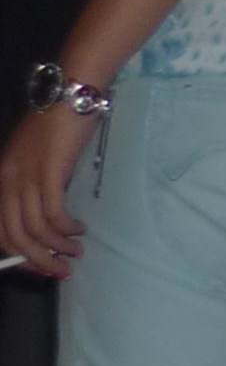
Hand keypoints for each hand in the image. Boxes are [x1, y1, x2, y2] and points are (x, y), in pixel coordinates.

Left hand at [0, 105, 99, 276]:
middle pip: (15, 235)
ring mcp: (26, 177)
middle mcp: (7, 181)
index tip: (42, 266)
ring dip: (56, 247)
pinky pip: (53, 212)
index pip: (0, 230)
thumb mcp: (34, 159)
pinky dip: (65, 227)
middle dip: (38, 260)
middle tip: (61, 271)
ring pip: (34, 228)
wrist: (70, 94)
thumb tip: (45, 220)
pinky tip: (78, 229)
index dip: (19, 254)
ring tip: (76, 252)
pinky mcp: (49, 172)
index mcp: (1, 180)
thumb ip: (32, 185)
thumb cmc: (56, 125)